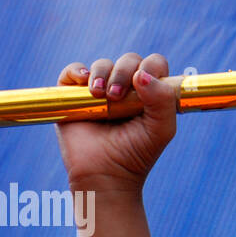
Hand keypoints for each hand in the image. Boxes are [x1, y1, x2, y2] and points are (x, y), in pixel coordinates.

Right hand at [55, 53, 178, 193]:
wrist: (106, 175)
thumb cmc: (138, 153)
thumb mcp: (162, 128)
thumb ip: (163, 99)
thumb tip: (141, 74)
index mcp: (151, 91)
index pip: (154, 64)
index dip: (151, 67)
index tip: (143, 84)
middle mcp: (126, 88)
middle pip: (129, 61)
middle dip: (124, 72)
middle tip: (117, 97)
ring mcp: (100, 91)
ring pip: (102, 64)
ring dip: (102, 73)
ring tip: (101, 95)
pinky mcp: (73, 97)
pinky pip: (72, 71)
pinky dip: (76, 70)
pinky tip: (83, 81)